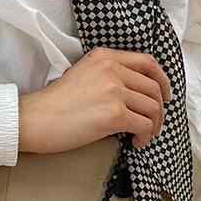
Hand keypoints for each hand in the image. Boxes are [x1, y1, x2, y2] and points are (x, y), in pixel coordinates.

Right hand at [18, 46, 171, 154]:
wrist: (35, 118)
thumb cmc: (54, 104)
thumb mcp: (82, 75)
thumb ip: (107, 76)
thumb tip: (133, 96)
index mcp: (105, 57)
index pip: (147, 63)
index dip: (162, 80)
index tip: (165, 95)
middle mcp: (113, 69)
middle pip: (153, 89)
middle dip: (158, 110)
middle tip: (153, 125)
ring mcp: (115, 91)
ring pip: (152, 108)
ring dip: (153, 126)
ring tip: (143, 136)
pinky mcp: (114, 114)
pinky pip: (144, 125)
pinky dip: (145, 136)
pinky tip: (136, 143)